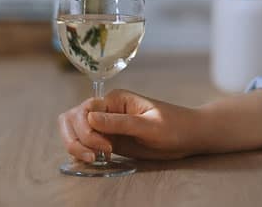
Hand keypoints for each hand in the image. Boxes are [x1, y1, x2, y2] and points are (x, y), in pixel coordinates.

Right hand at [57, 88, 261, 161]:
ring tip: (94, 159)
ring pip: (74, 130)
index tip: (106, 147)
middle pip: (72, 118)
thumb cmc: (175, 126)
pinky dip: (81, 151)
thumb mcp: (150, 126)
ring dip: (76, 145)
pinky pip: (85, 143)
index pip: (84, 110)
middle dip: (76, 138)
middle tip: (95, 156)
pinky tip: (91, 160)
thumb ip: (120, 123)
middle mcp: (106, 110)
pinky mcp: (109, 139)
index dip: (87, 131)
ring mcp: (106, 125)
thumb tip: (89, 118)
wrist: (190, 135)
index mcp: (115, 100)